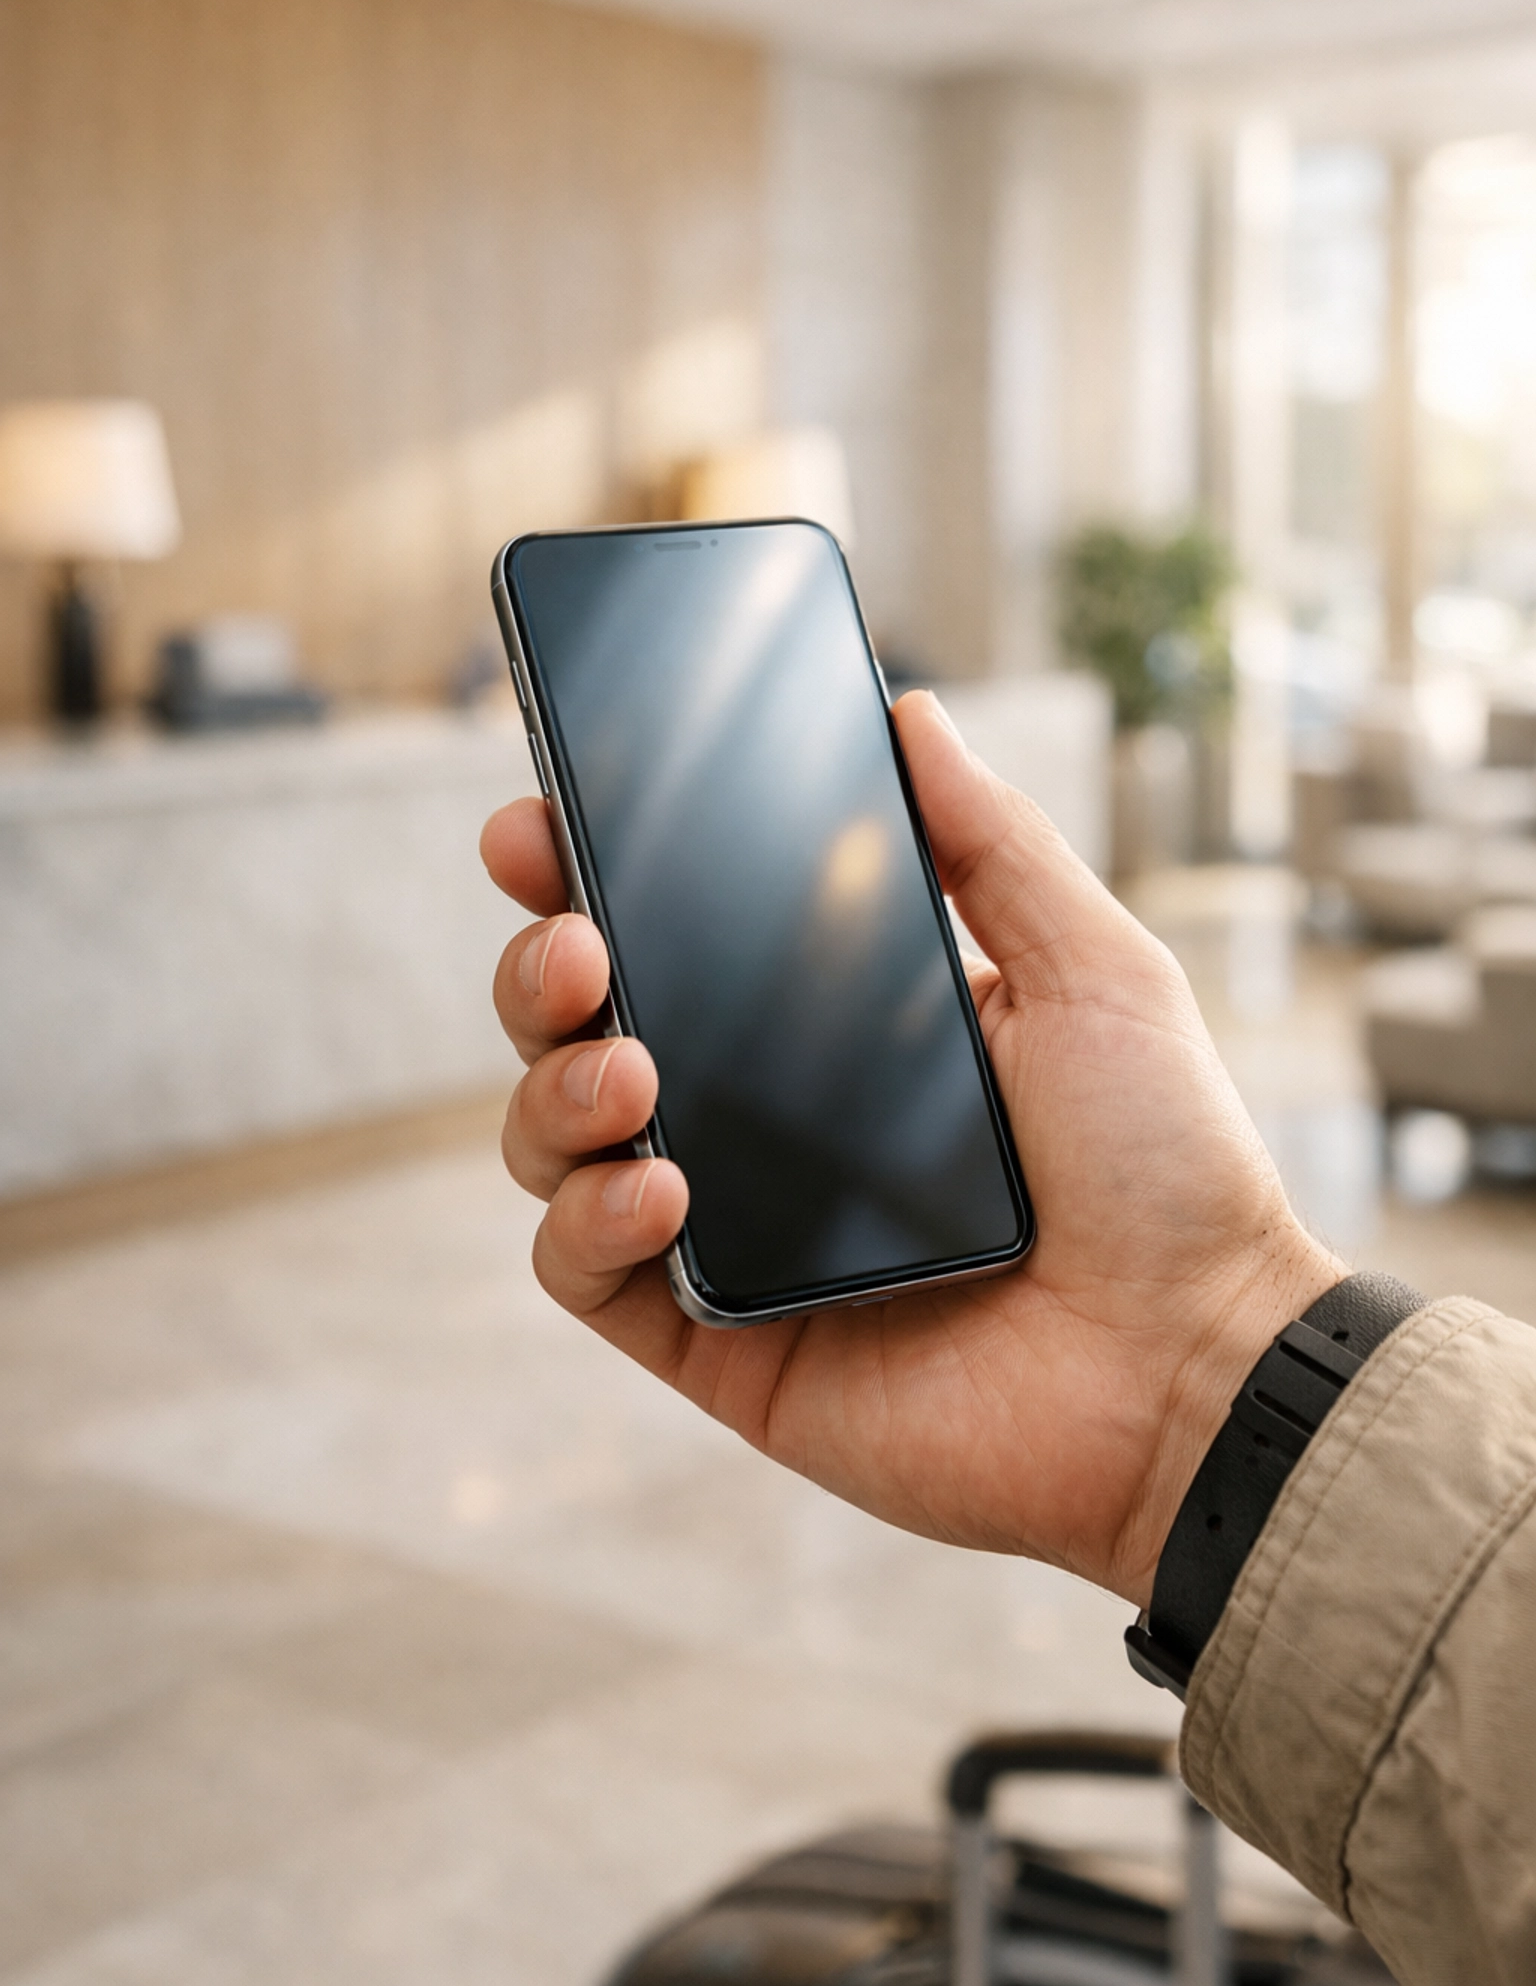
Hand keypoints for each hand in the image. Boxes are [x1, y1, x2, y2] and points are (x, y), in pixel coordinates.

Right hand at [481, 691, 1342, 1606]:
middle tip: (577, 943)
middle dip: (541, 967)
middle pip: (581, 1024)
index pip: (672, 932)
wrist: (1197, 1365)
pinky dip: (586, 1221)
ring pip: (556, 1141)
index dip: (586, 874)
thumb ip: (994, 842)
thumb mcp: (1093, 971)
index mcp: (833, 1026)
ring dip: (555, 1086)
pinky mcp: (718, 1341)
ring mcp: (731, 1231)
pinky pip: (587, 1275)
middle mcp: (762, 1119)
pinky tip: (654, 1188)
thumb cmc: (1167, 1167)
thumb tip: (909, 712)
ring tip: (625, 1068)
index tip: (542, 821)